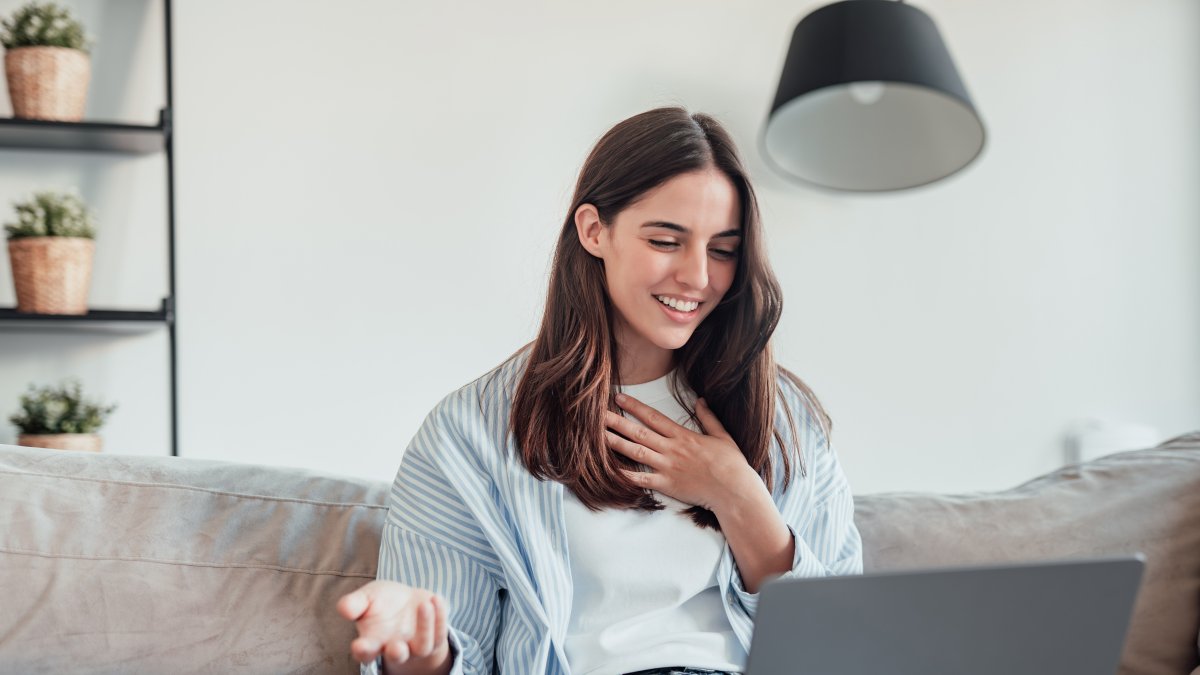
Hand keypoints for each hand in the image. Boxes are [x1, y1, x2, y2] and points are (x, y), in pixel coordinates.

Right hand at [336, 580, 449, 671]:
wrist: (408, 601)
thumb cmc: (382, 602)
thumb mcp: (366, 597)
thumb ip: (355, 604)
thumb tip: (343, 609)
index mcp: (373, 642)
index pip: (365, 652)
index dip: (362, 651)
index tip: (359, 646)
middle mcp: (394, 647)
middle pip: (397, 656)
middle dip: (397, 654)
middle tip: (397, 647)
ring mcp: (416, 645)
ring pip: (422, 646)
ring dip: (424, 628)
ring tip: (424, 605)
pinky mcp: (435, 638)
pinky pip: (440, 632)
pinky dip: (440, 617)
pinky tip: (435, 599)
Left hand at [606, 393, 757, 511]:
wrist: (733, 490)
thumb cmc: (731, 463)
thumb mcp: (722, 435)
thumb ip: (708, 417)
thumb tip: (700, 400)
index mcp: (683, 435)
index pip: (653, 417)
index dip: (635, 407)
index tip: (619, 399)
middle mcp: (671, 449)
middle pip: (638, 432)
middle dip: (616, 422)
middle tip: (596, 414)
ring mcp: (667, 466)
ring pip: (635, 452)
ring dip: (615, 443)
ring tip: (597, 436)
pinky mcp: (666, 484)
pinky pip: (641, 479)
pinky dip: (625, 475)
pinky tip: (609, 470)